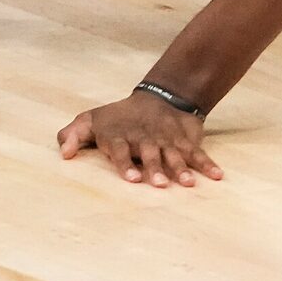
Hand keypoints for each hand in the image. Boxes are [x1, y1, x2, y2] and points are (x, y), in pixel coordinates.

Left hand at [57, 91, 220, 187]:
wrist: (161, 95)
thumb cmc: (119, 116)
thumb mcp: (92, 119)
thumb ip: (74, 134)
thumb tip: (64, 154)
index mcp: (120, 136)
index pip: (121, 150)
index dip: (126, 164)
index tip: (132, 179)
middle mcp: (144, 139)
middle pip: (150, 155)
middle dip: (155, 169)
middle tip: (160, 185)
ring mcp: (167, 140)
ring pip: (175, 155)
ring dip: (181, 169)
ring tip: (188, 183)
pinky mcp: (185, 141)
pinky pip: (197, 153)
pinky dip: (207, 164)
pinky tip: (217, 176)